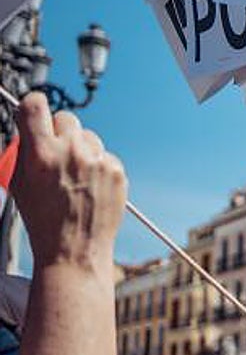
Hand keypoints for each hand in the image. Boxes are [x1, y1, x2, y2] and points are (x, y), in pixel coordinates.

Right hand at [11, 93, 126, 273]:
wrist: (75, 249)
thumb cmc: (42, 219)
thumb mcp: (19, 184)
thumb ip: (24, 152)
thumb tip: (27, 126)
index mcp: (41, 153)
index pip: (36, 105)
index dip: (33, 106)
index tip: (34, 111)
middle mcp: (72, 152)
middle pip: (65, 118)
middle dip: (58, 130)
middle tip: (55, 150)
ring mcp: (97, 160)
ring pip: (88, 137)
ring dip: (80, 148)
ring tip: (74, 176)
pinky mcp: (117, 169)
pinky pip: (104, 155)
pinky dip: (97, 165)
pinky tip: (90, 186)